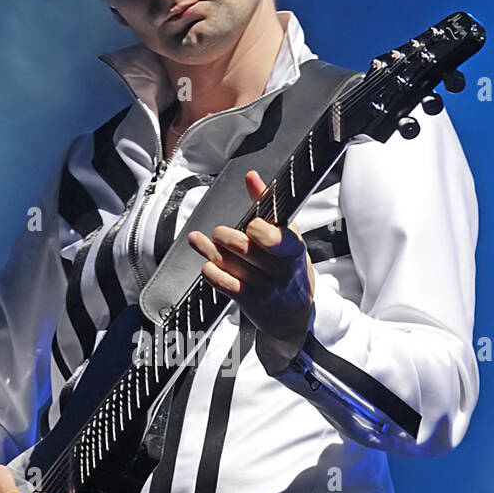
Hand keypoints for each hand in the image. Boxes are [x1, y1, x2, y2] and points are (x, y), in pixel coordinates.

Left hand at [187, 169, 314, 363]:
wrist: (294, 316)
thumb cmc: (291, 270)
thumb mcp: (289, 237)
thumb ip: (268, 206)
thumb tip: (251, 177)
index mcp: (294, 249)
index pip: (278, 239)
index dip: (260, 231)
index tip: (251, 224)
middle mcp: (279, 269)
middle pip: (245, 248)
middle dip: (226, 237)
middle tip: (222, 233)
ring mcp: (263, 287)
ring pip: (228, 263)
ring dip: (209, 249)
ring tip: (200, 240)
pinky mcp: (248, 300)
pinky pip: (222, 283)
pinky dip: (210, 270)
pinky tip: (206, 262)